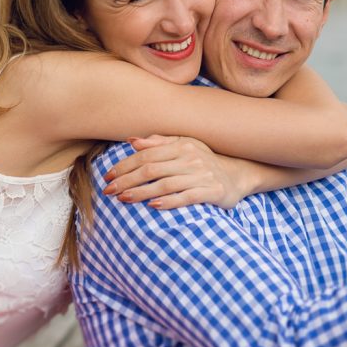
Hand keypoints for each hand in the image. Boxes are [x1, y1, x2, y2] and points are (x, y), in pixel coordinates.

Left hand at [102, 135, 248, 209]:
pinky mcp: (212, 192)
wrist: (238, 175)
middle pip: (152, 169)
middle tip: (109, 191)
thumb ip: (159, 143)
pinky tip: (153, 206)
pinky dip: (169, 201)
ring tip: (124, 199)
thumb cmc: (205, 162)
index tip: (108, 176)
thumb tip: (132, 141)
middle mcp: (191, 158)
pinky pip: (187, 197)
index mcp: (182, 146)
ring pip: (165, 184)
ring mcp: (202, 175)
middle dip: (127, 180)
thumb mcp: (185, 146)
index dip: (125, 165)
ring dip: (142, 192)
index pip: (146, 155)